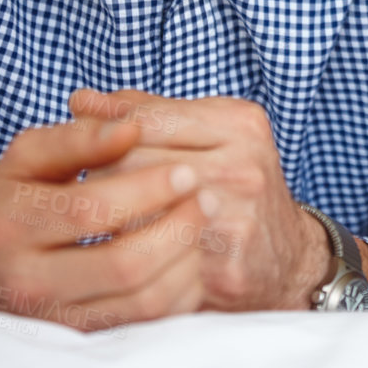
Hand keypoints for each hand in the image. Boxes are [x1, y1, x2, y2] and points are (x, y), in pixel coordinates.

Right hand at [0, 116, 208, 330]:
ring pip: (141, 301)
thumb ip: (79, 138)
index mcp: (8, 225)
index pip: (90, 210)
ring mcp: (53, 318)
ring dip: (186, 260)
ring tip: (202, 223)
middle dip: (178, 227)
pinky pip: (146, 323)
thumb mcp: (28, 157)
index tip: (187, 169)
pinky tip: (190, 257)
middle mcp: (26, 281)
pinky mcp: (79, 338)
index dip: (147, 188)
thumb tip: (132, 126)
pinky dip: (180, 292)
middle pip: (123, 264)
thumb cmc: (11, 200)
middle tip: (207, 196)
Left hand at [66, 88, 342, 311]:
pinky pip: (150, 258)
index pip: (145, 118)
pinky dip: (128, 255)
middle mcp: (243, 164)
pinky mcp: (225, 267)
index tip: (83, 147)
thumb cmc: (234, 187)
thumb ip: (146, 114)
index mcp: (239, 122)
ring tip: (105, 220)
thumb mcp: (205, 136)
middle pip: (133, 161)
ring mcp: (236, 216)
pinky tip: (122, 254)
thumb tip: (80, 101)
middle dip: (102, 176)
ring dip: (109, 218)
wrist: (287, 260)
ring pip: (134, 211)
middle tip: (90, 190)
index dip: (103, 133)